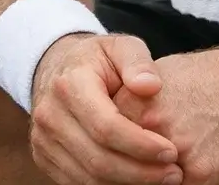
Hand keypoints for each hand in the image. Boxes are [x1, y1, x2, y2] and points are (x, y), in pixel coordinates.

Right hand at [29, 32, 181, 184]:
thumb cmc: (98, 59)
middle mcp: (51, 117)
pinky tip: (138, 180)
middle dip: (140, 172)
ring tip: (163, 179)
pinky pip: (78, 183)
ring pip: (88, 177)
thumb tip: (151, 86)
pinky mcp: (45, 159)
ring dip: (128, 184)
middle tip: (174, 174)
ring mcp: (43, 142)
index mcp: (70, 85)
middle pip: (98, 159)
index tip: (171, 151)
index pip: (106, 126)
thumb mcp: (120, 47)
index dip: (140, 144)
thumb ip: (138, 62)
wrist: (57, 69)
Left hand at [114, 42, 218, 184]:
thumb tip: (104, 132)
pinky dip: (179, 184)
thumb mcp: (161, 76)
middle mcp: (151, 128)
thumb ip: (130, 105)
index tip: (111, 161)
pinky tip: (187, 170)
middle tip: (134, 170)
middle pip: (120, 170)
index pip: (102, 146)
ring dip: (150, 179)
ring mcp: (176, 153)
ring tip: (169, 166)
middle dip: (125, 173)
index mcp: (134, 103)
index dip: (107, 158)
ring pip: (146, 182)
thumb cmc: (209, 79)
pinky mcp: (202, 174)